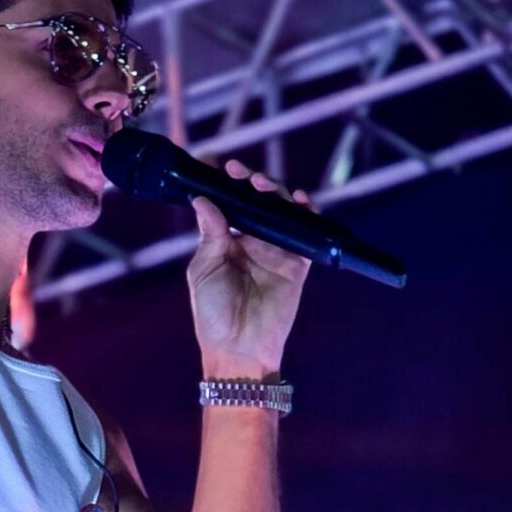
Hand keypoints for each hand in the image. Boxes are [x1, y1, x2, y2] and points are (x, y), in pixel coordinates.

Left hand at [187, 159, 311, 377]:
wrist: (238, 347)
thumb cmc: (213, 313)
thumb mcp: (204, 269)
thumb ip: (210, 234)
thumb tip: (203, 200)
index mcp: (226, 243)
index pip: (229, 205)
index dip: (227, 184)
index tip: (219, 165)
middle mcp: (252, 242)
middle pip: (258, 203)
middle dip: (252, 183)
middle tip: (242, 174)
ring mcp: (276, 251)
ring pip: (281, 212)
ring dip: (275, 193)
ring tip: (262, 184)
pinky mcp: (297, 264)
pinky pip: (306, 234)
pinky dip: (307, 215)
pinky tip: (301, 200)